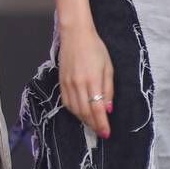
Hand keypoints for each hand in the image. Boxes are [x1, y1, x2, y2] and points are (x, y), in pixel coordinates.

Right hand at [56, 24, 113, 138]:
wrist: (75, 34)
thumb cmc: (95, 48)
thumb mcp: (108, 68)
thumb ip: (108, 89)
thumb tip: (108, 109)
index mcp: (92, 80)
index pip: (97, 109)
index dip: (101, 123)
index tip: (106, 133)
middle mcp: (78, 84)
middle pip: (85, 112)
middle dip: (93, 125)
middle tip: (101, 132)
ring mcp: (67, 83)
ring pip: (74, 109)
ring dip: (83, 119)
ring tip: (92, 123)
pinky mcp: (60, 81)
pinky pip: (66, 102)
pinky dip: (73, 111)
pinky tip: (80, 112)